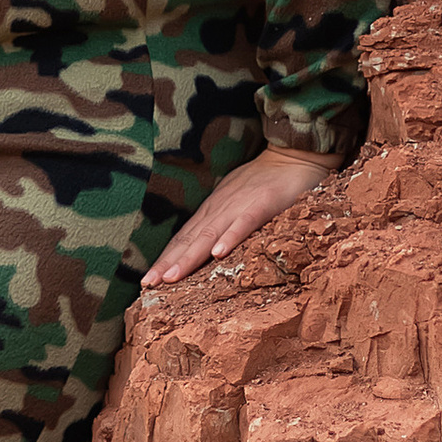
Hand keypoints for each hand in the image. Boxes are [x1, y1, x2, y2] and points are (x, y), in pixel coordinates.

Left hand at [139, 144, 333, 293]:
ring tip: (172, 277)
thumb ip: (222, 223)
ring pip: (210, 234)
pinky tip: (218, 254)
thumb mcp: (236, 203)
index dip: (166, 259)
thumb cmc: (264, 183)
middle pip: (189, 240)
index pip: (184, 238)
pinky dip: (230, 238)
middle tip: (149, 284)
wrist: (293, 156)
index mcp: (213, 210)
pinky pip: (244, 223)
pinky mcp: (263, 204)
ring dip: (189, 257)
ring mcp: (240, 205)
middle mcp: (220, 208)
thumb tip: (205, 248)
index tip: (148, 281)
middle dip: (167, 263)